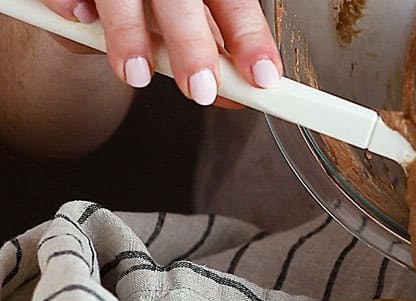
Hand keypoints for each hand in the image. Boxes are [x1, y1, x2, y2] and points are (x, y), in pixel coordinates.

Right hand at [38, 0, 281, 105]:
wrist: (96, 2)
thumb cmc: (154, 12)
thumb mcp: (189, 35)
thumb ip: (215, 62)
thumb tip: (238, 97)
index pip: (233, 1)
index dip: (249, 37)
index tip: (262, 75)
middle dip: (193, 45)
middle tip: (200, 88)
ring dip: (128, 33)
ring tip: (137, 74)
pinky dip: (73, 5)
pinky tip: (81, 18)